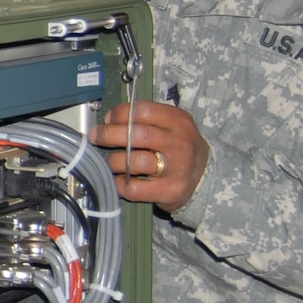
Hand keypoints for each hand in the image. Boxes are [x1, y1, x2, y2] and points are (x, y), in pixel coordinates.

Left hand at [89, 100, 209, 211]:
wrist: (206, 177)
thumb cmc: (179, 147)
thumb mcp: (171, 125)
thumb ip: (144, 119)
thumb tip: (110, 120)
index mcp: (178, 122)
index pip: (144, 111)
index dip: (120, 113)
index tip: (109, 119)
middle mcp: (179, 143)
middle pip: (137, 135)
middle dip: (109, 135)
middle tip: (96, 137)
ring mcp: (175, 169)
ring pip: (134, 161)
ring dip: (114, 161)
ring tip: (110, 162)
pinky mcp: (169, 191)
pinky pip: (135, 188)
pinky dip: (119, 184)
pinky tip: (118, 180)